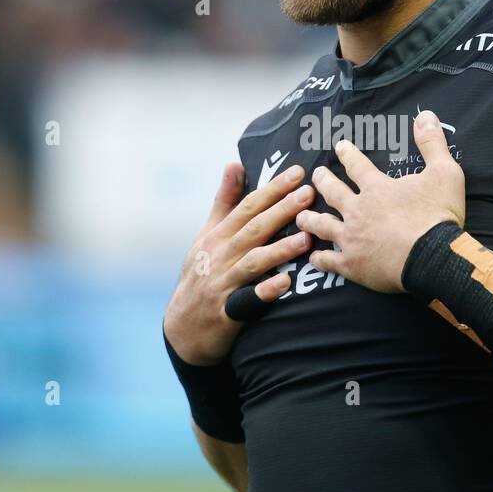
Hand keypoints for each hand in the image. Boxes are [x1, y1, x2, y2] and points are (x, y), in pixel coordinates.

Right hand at [164, 162, 313, 364]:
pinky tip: (284, 282)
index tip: (298, 172)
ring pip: (253, 262)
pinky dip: (264, 291)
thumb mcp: (207, 235)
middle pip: (254, 229)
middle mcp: (220, 255)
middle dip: (282, 211)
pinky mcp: (226, 312)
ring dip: (279, 250)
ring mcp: (222, 283)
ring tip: (306, 238)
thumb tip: (235, 163)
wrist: (182, 328)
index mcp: (218, 235)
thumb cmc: (201, 274)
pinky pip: (247, 301)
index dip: (273, 189)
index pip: (249, 206)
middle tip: (309, 195)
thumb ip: (225, 201)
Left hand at [296, 110, 464, 293]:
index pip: (356, 165)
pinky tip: (313, 257)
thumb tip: (426, 115)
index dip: (347, 154)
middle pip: (331, 192)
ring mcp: (351, 239)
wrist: (433, 259)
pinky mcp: (351, 265)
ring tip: (301, 216)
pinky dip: (318, 258)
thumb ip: (433, 144)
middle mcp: (357, 210)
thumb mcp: (445, 173)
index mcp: (377, 189)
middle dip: (322, 181)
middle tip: (315, 175)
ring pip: (321, 225)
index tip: (339, 146)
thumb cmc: (439, 216)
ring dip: (309, 219)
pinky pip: (327, 261)